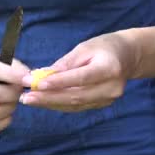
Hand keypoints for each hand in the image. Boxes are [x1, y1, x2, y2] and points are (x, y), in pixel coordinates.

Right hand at [0, 55, 28, 133]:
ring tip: (12, 102)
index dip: (12, 75)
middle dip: (13, 95)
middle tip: (20, 93)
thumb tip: (33, 81)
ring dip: (10, 109)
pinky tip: (6, 114)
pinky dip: (4, 122)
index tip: (29, 80)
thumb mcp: (3, 63)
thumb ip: (19, 69)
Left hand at [20, 32, 139, 111]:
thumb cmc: (105, 47)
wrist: (128, 57)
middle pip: (75, 96)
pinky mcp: (102, 105)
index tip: (35, 84)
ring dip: (49, 103)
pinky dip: (58, 104)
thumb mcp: (85, 47)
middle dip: (48, 97)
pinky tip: (43, 101)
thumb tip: (42, 76)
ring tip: (29, 100)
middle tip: (26, 97)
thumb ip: (65, 63)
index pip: (80, 78)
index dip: (57, 83)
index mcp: (109, 69)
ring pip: (74, 105)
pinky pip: (77, 107)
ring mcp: (108, 99)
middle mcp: (111, 88)